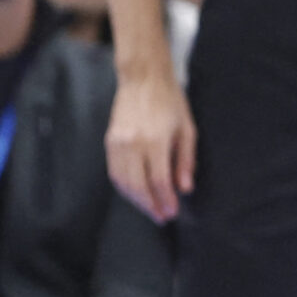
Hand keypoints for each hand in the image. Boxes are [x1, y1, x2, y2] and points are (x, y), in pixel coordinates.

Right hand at [105, 67, 195, 223]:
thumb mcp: (187, 129)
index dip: (165, 200)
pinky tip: (135, 193)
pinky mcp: (109, 142)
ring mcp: (117, 143)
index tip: (172, 213)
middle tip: (161, 217)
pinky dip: (124, 187)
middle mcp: (133, 144)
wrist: (143, 78)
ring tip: (150, 209)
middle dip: (150, 205)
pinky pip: (114, 172)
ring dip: (136, 200)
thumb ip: (186, 160)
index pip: (158, 181)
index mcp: (155, 141)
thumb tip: (185, 188)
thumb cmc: (171, 102)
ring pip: (123, 182)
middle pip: (138, 186)